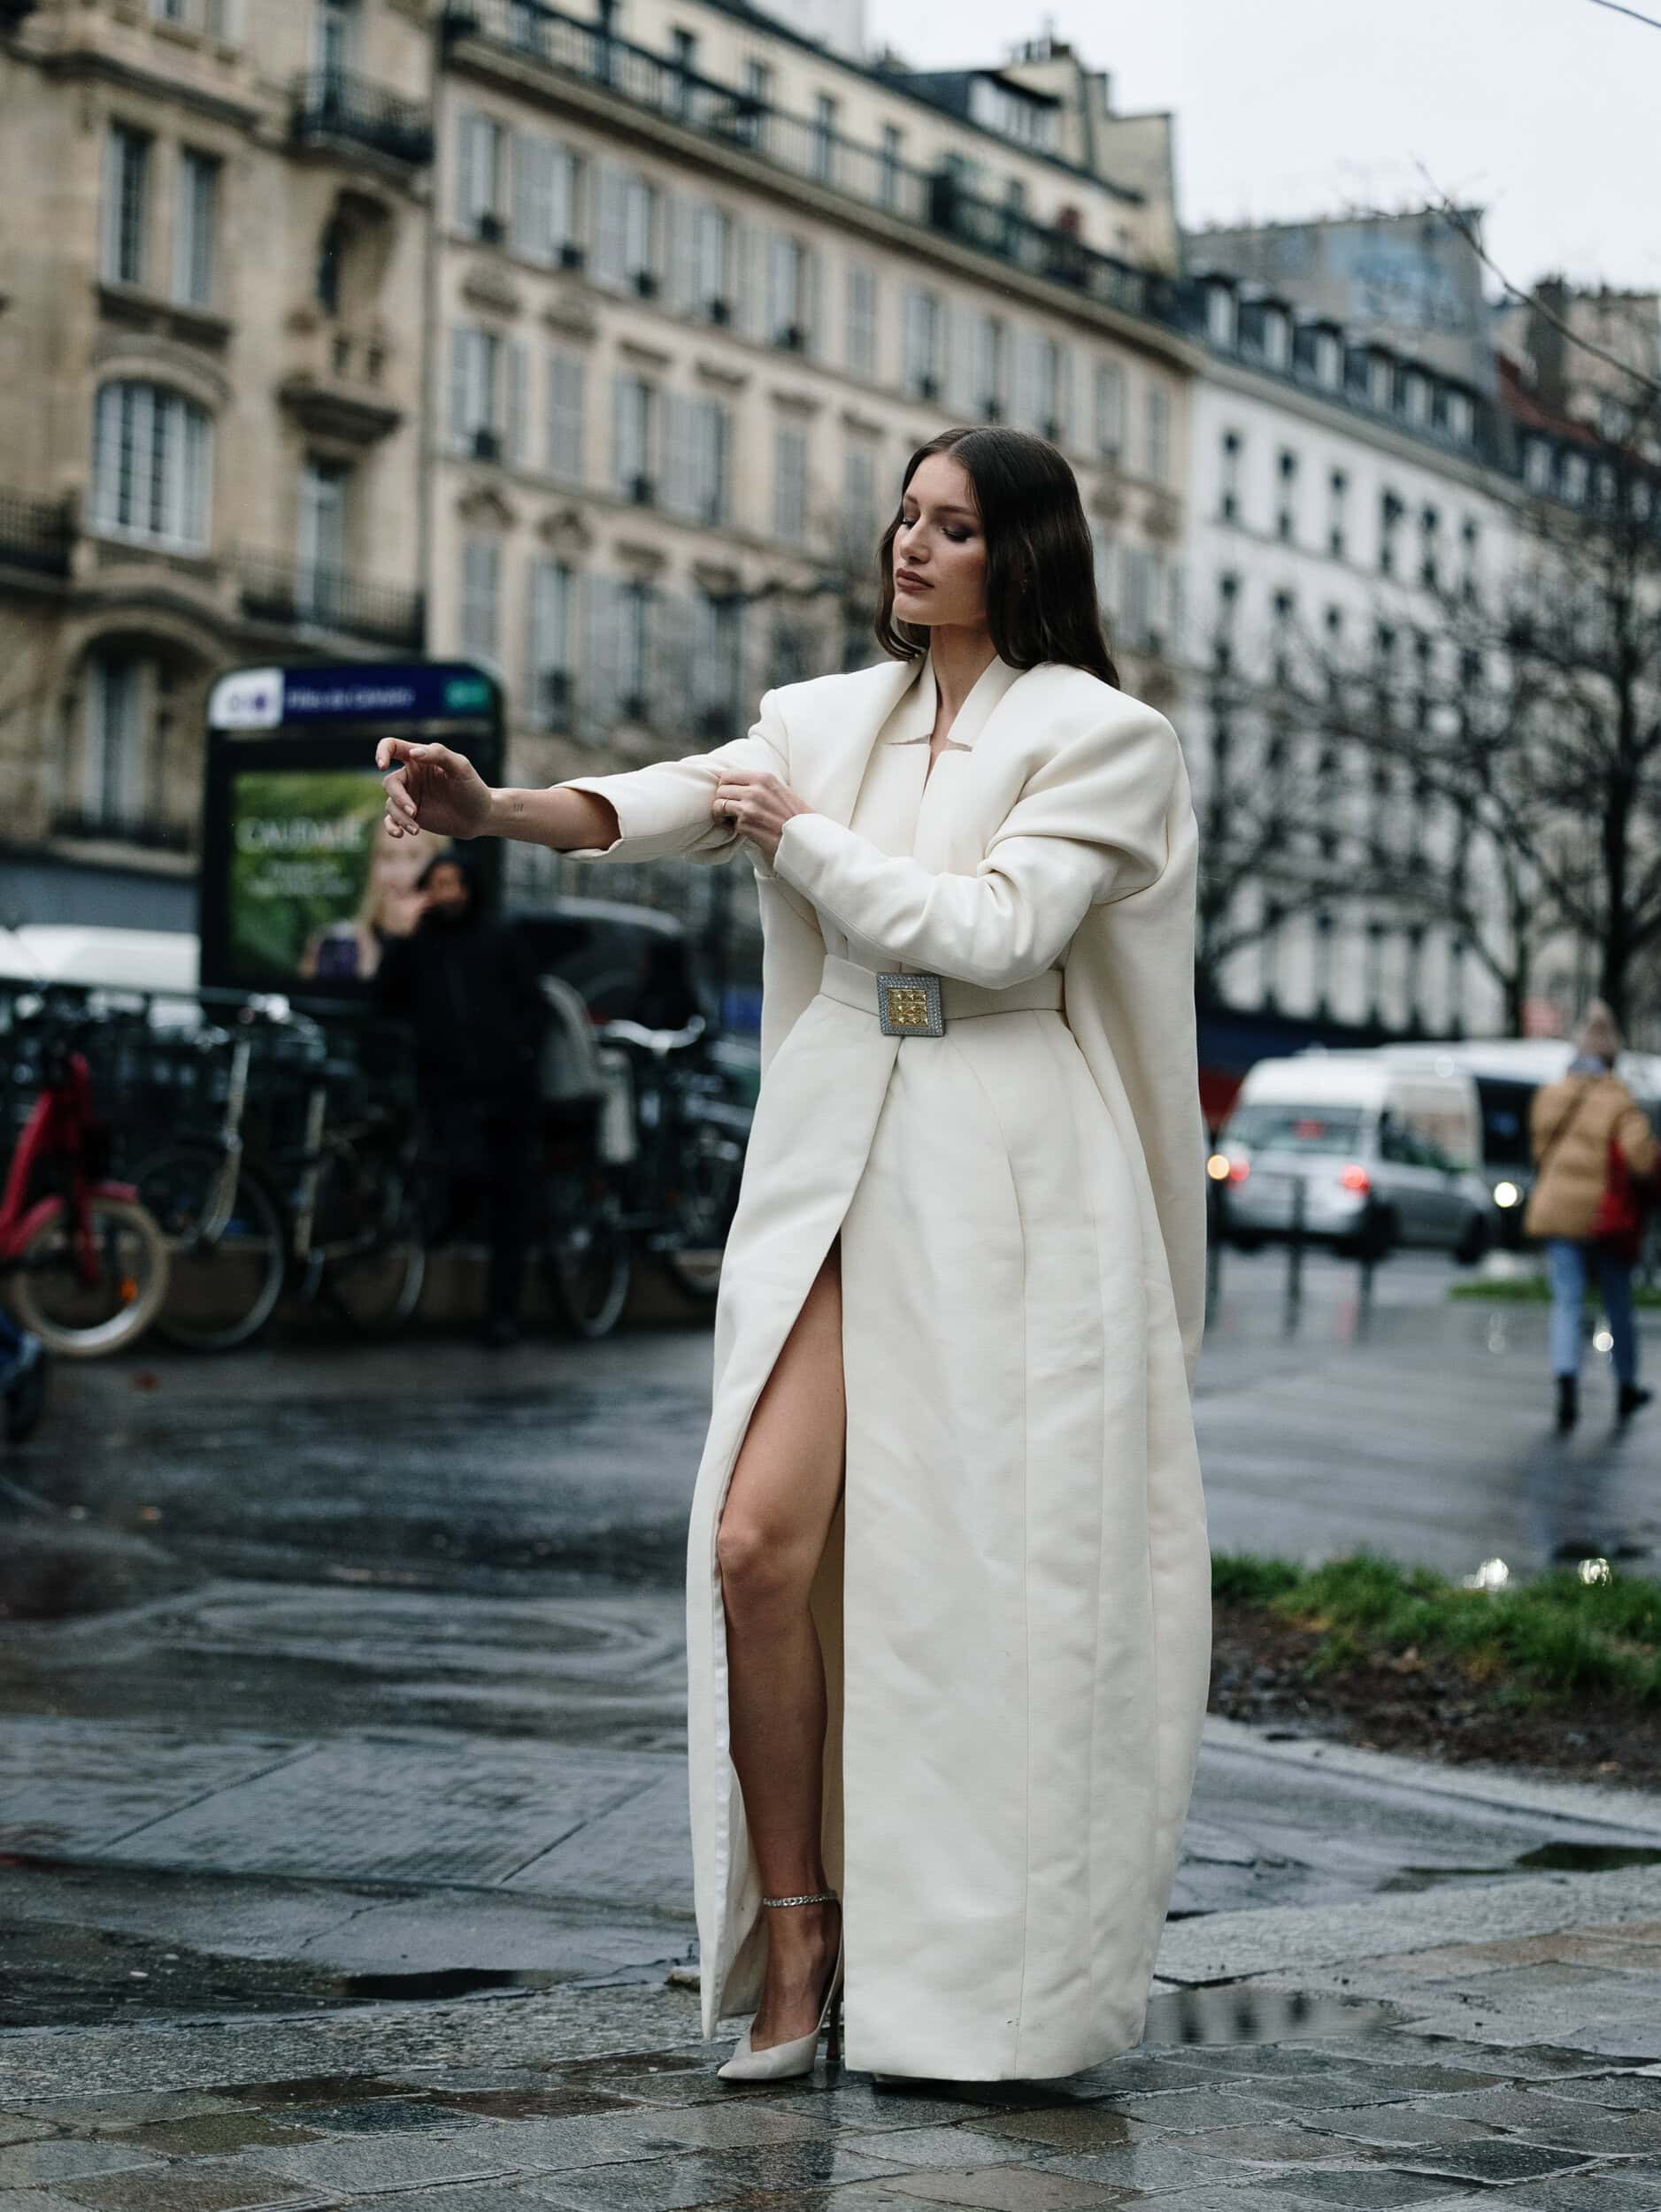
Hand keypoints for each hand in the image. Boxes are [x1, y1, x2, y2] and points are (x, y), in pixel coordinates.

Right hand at [378, 738, 493, 840]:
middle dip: (399, 798)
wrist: (480, 817)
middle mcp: (411, 776)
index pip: (392, 746)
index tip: (383, 765)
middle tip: (414, 812)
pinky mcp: (411, 815)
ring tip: (415, 829)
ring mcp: (409, 796)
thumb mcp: (461, 767)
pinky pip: (391, 820)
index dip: (382, 752)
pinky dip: (391, 827)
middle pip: (389, 783)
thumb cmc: (473, 788)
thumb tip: (413, 753)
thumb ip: (439, 754)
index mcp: (419, 759)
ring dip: (400, 817)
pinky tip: (400, 834)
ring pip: (390, 804)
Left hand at [711, 769, 812, 861]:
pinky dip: (732, 829)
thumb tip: (737, 784)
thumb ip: (759, 785)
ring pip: (719, 805)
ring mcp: (749, 808)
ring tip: (729, 820)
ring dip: (721, 814)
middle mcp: (754, 790)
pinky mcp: (746, 825)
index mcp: (763, 778)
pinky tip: (743, 830)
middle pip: (721, 789)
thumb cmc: (795, 816)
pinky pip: (729, 824)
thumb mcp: (780, 790)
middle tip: (727, 809)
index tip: (729, 794)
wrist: (805, 837)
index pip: (728, 774)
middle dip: (721, 800)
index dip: (725, 785)